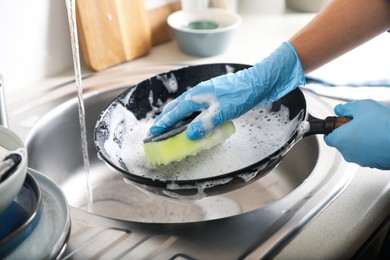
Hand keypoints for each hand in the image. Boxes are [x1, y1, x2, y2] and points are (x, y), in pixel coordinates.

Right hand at [149, 42, 304, 139]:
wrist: (261, 82)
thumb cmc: (241, 94)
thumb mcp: (222, 112)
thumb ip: (204, 124)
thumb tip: (189, 135)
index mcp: (196, 96)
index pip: (174, 112)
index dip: (163, 124)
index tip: (153, 133)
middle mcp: (199, 94)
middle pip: (177, 107)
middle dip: (167, 119)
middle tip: (159, 130)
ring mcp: (208, 95)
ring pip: (188, 107)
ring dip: (179, 117)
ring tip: (174, 127)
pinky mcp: (217, 98)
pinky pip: (199, 108)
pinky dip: (192, 116)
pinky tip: (197, 121)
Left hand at [324, 100, 389, 169]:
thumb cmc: (383, 125)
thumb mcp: (361, 107)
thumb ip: (346, 108)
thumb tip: (339, 110)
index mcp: (340, 140)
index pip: (328, 137)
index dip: (334, 128)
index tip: (340, 123)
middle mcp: (348, 153)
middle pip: (342, 142)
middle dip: (349, 132)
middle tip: (362, 123)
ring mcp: (361, 160)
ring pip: (356, 148)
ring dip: (361, 140)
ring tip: (375, 130)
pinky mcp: (374, 165)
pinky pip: (368, 154)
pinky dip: (372, 147)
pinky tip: (381, 138)